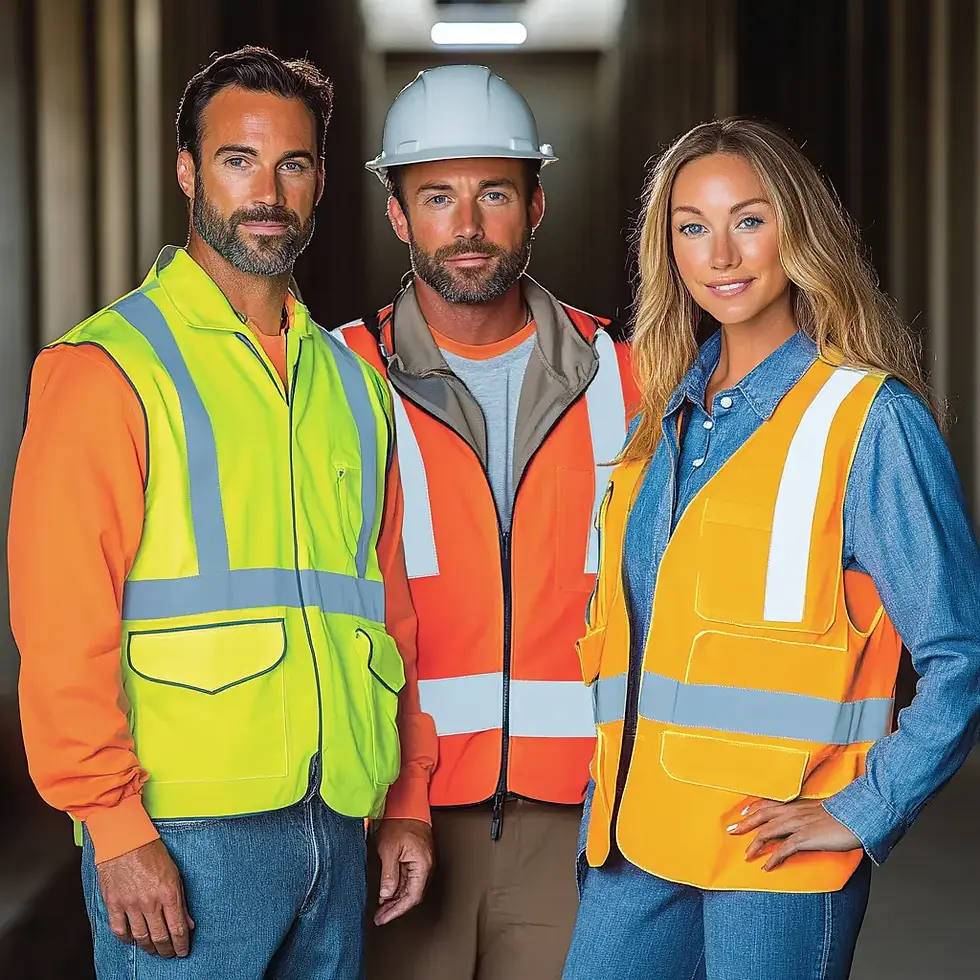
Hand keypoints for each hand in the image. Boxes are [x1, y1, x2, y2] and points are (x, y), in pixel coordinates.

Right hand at [96, 838, 194, 956]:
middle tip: (170, 954)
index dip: (182, 944)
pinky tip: (133, 940)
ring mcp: (130, 904)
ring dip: (149, 948)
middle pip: (160, 937)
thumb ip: (181, 899)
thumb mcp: (175, 873)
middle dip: (167, 950)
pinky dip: (126, 939)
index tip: (183, 951)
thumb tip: (188, 922)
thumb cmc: (152, 851)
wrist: (125, 839)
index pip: (178, 928)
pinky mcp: (114, 903)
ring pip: (141, 937)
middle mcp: (150, 902)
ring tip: (154, 951)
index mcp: (168, 892)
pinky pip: (119, 930)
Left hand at [373, 818, 433, 925]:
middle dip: (395, 908)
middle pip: (412, 895)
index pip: (412, 897)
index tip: (384, 917)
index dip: (397, 910)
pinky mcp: (417, 857)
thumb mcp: (389, 850)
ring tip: (381, 908)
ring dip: (396, 899)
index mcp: (422, 865)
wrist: (406, 804)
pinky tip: (387, 892)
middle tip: (380, 916)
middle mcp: (426, 865)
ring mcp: (422, 861)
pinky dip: (398, 887)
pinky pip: (409, 878)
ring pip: (411, 887)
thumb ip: (389, 875)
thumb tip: (386, 895)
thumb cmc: (399, 822)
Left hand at [728, 799, 861, 871]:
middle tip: (731, 830)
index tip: (743, 812)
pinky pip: (783, 849)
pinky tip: (766, 867)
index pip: (770, 804)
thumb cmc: (846, 814)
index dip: (754, 808)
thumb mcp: (825, 811)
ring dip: (755, 844)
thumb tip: (810, 822)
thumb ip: (813, 815)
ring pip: (768, 832)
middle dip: (745, 823)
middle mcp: (794, 811)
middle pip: (762, 815)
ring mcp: (799, 824)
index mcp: (798, 804)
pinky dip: (772, 858)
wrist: (860, 816)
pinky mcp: (805, 838)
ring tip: (746, 855)